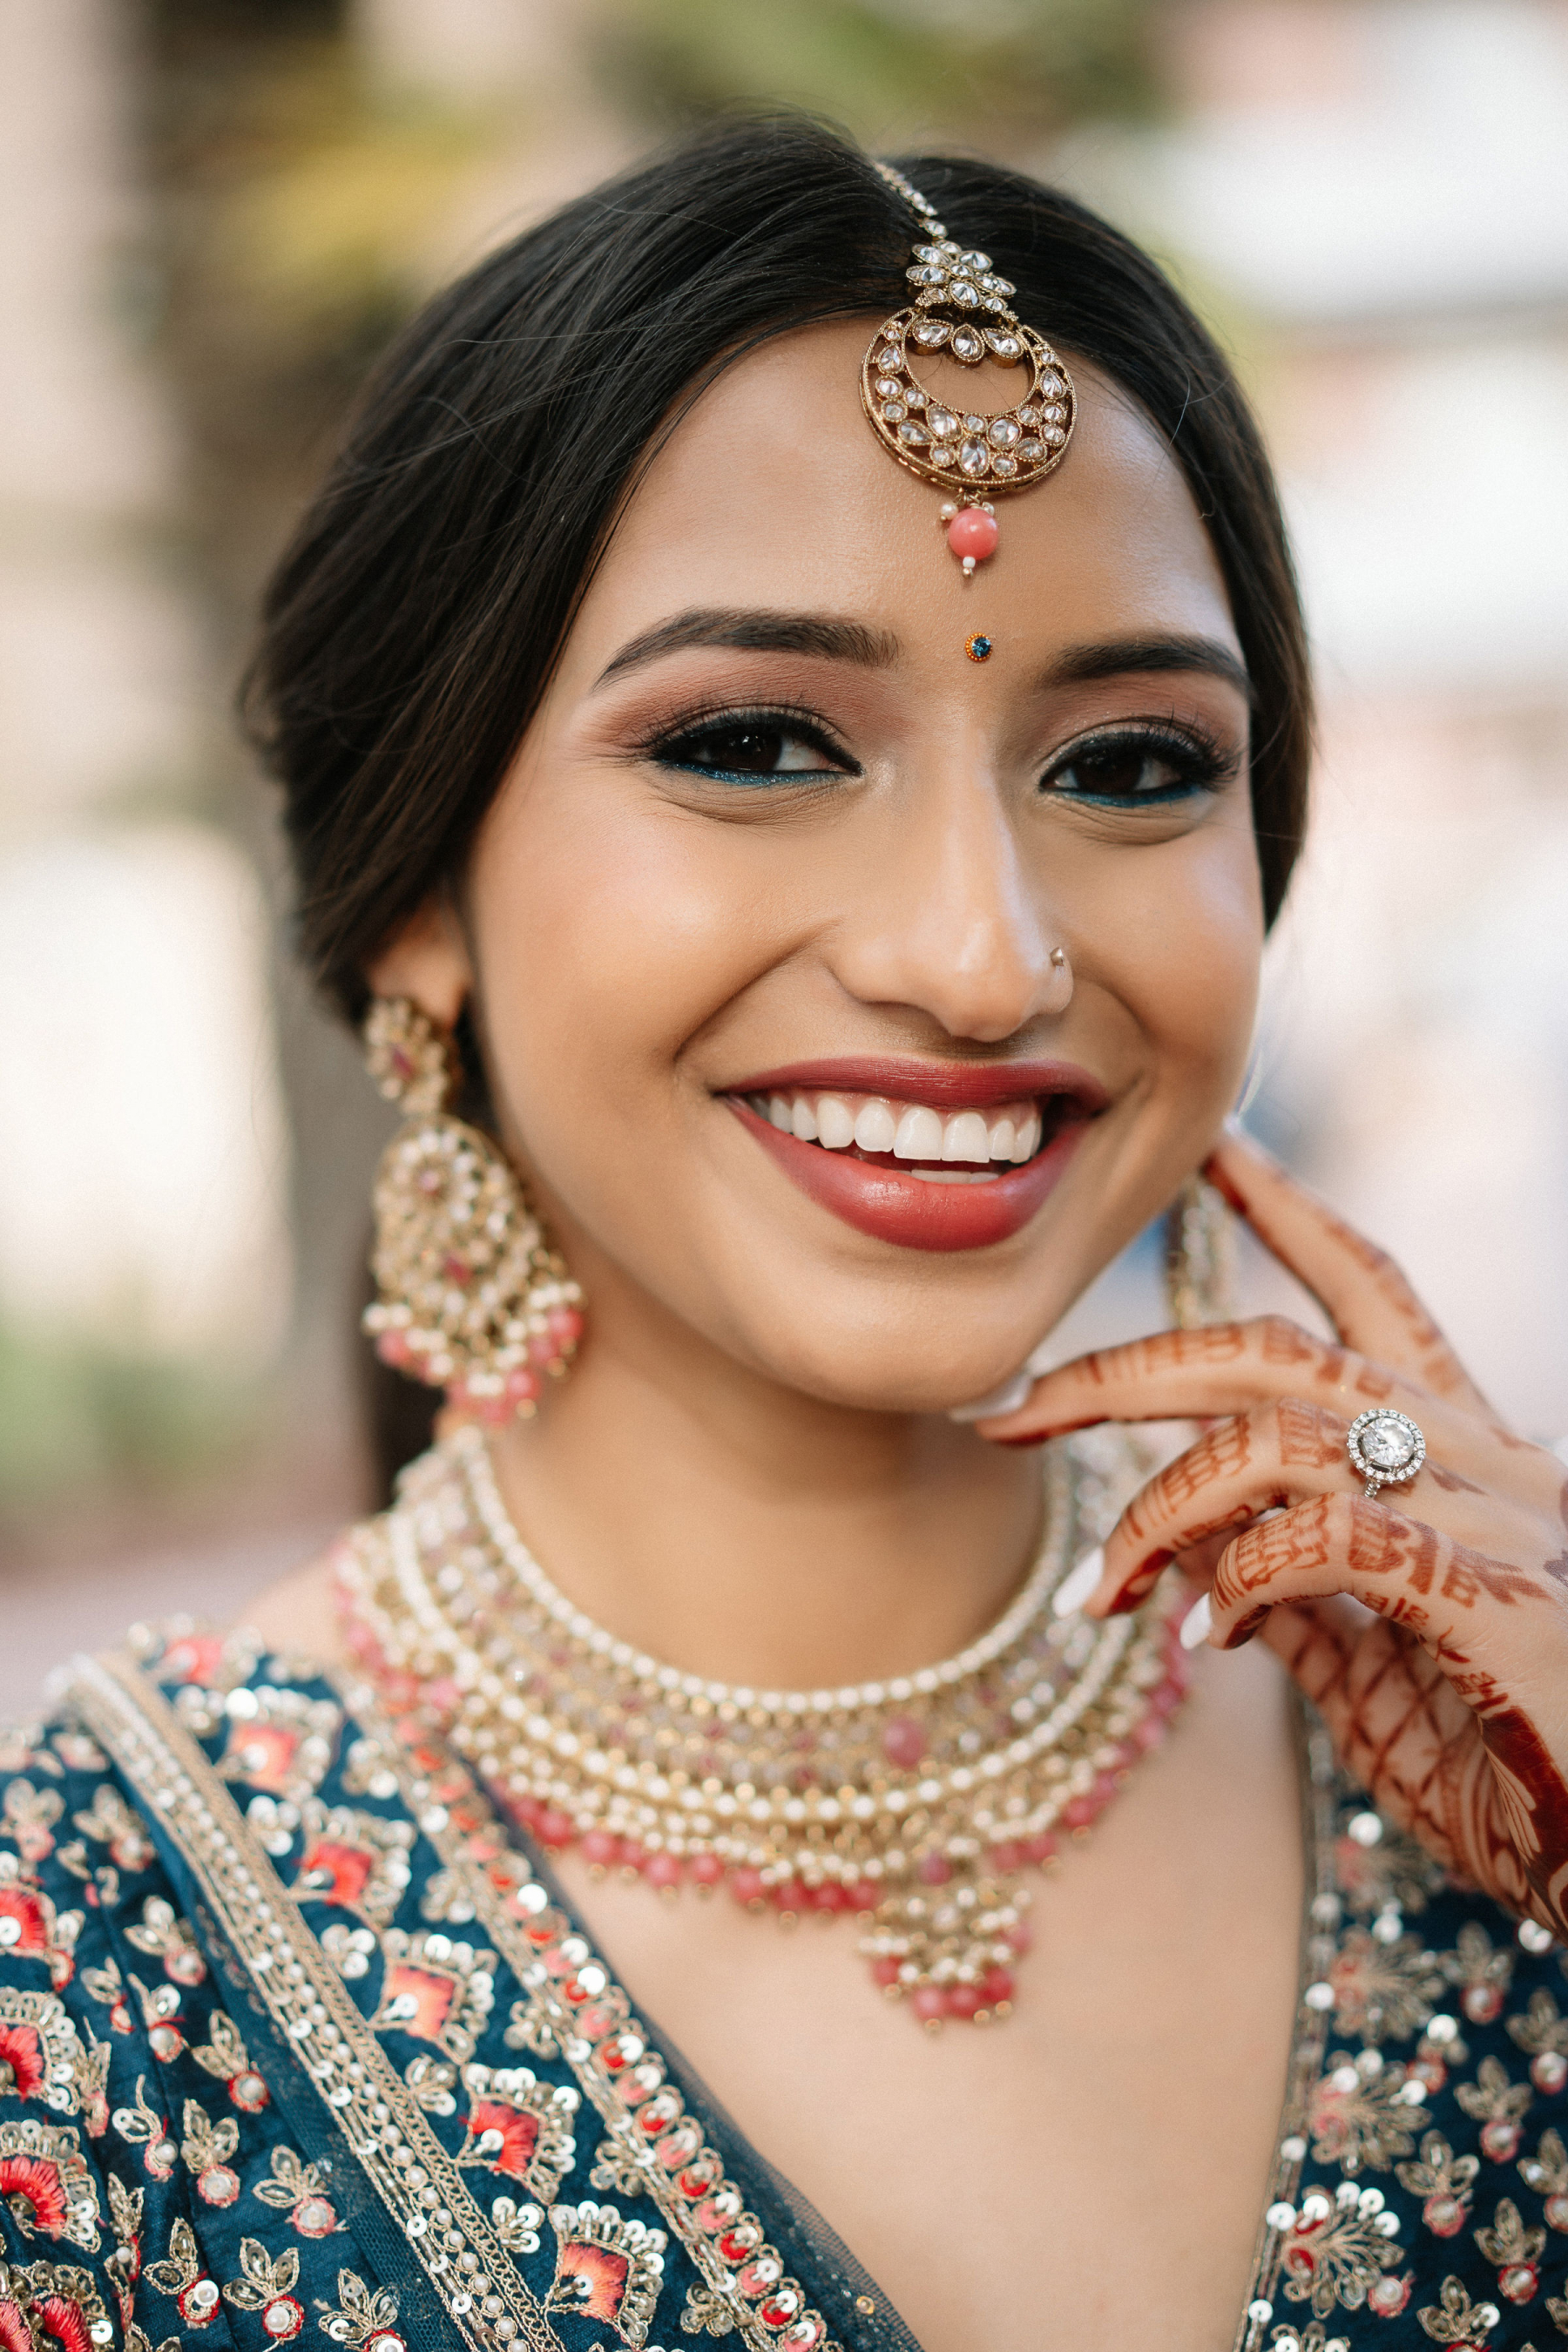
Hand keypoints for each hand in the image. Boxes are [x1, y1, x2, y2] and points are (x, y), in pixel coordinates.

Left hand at [979, 1129, 1567, 1938]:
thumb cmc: (1527, 1774)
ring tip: (1107, 1593)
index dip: (1292, 1211)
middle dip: (1127, 1368)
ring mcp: (1497, 1522)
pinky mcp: (1500, 1600)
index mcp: (1467, 1461)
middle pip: (1280, 1349)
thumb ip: (1304, 1613)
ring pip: (1279, 1434)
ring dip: (1159, 1509)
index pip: (1371, 1294)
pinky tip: (1209, 1641)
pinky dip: (1240, 1580)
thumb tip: (1198, 1573)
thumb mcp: (1387, 1681)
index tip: (1216, 1145)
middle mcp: (1485, 1461)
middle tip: (1011, 1410)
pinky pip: (1327, 1538)